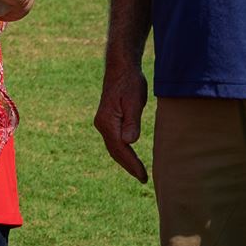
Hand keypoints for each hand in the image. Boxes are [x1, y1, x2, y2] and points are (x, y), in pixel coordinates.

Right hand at [94, 57, 149, 182]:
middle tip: (143, 178)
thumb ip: (131, 122)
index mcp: (107, 122)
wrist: (121, 67)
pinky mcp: (108, 119)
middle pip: (115, 151)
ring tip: (138, 172)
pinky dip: (122, 151)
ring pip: (114, 147)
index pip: (120, 149)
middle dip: (128, 166)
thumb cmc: (129, 82)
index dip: (132, 164)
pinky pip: (114, 140)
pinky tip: (130, 155)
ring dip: (125, 160)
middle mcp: (102, 124)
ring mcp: (103, 122)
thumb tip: (129, 142)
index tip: (143, 176)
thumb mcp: (134, 101)